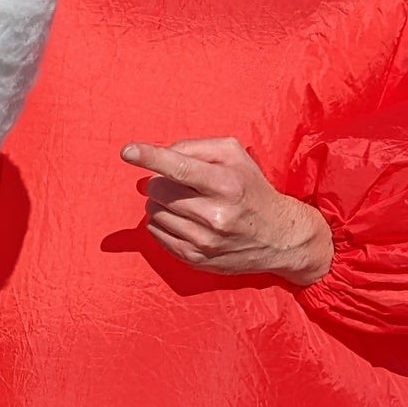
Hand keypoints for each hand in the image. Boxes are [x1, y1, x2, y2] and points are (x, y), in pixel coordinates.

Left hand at [122, 136, 333, 284]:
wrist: (280, 237)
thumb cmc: (251, 188)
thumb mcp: (235, 156)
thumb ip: (197, 147)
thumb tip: (161, 153)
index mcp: (227, 184)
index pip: (179, 167)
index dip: (149, 157)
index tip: (127, 151)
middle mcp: (216, 215)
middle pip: (159, 190)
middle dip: (159, 182)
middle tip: (176, 184)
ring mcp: (204, 241)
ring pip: (154, 213)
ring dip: (159, 203)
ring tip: (183, 202)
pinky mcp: (196, 259)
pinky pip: (156, 234)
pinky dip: (160, 222)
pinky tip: (180, 219)